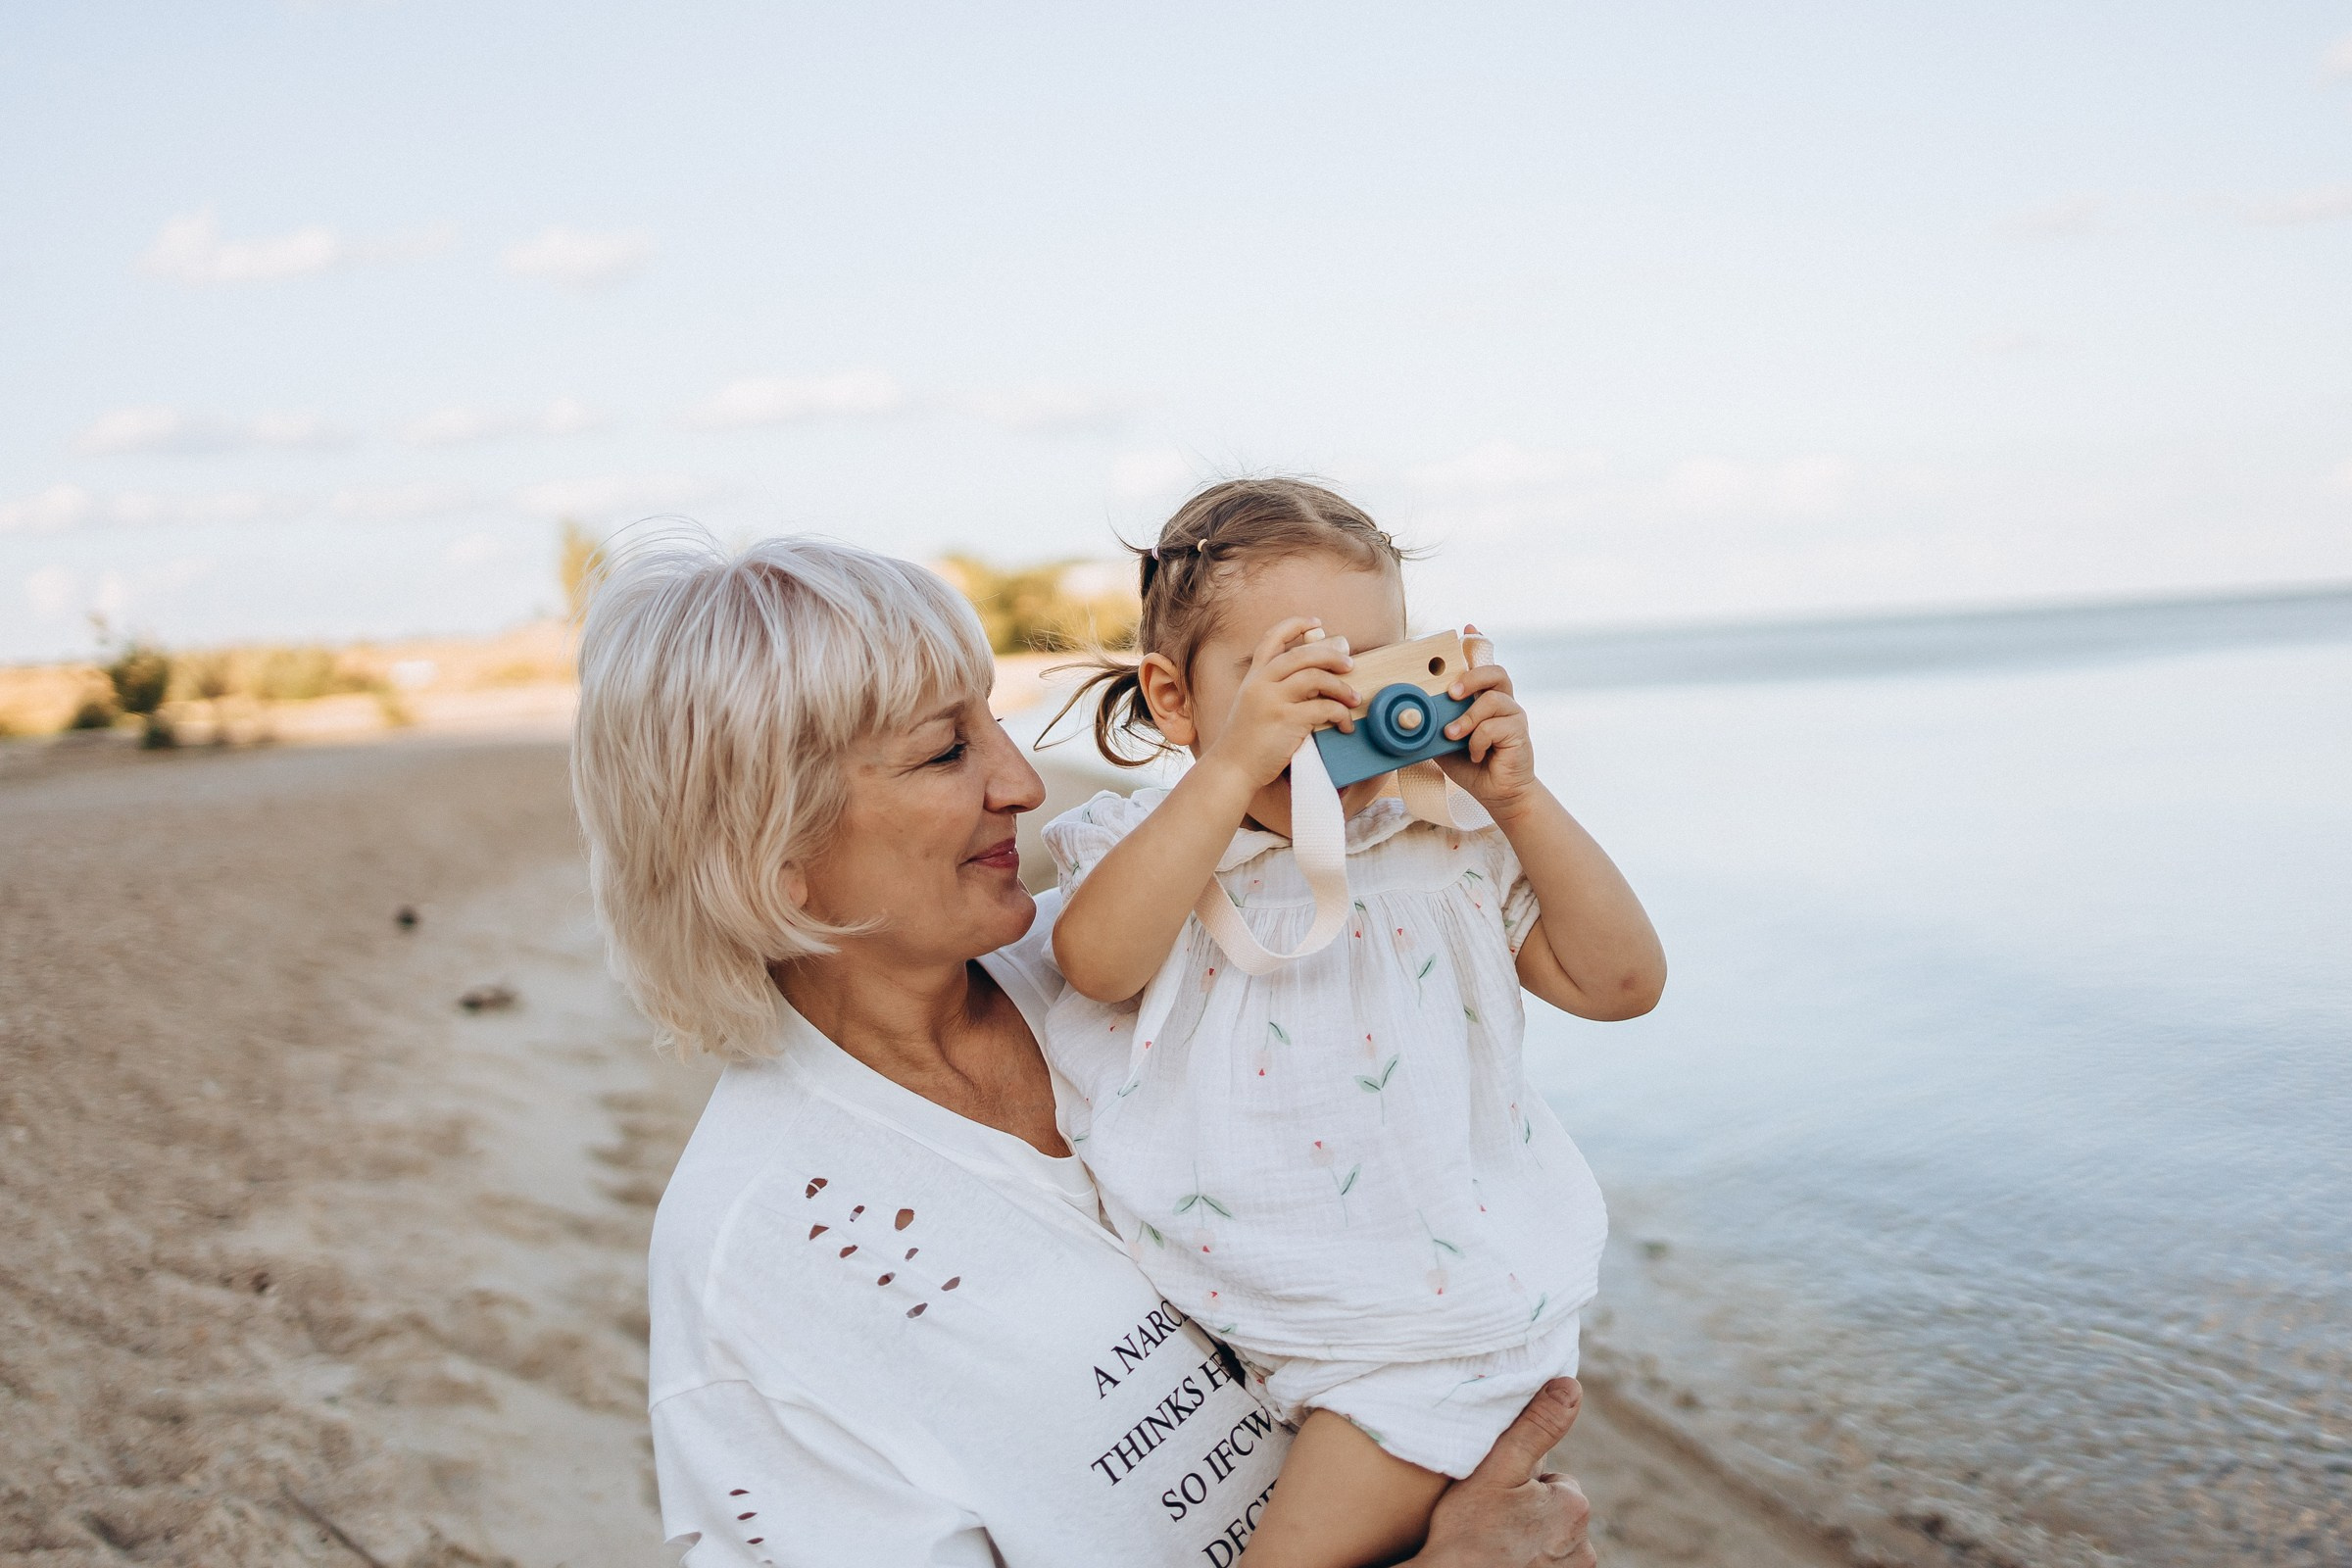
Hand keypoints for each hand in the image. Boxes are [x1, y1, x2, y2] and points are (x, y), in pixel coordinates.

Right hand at [1197, 617, 1360, 790]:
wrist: (1232, 768)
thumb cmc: (1247, 740)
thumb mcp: (1253, 705)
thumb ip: (1275, 687)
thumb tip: (1316, 675)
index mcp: (1254, 677)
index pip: (1272, 638)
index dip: (1295, 625)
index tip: (1317, 623)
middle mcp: (1261, 683)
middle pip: (1303, 654)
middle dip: (1332, 655)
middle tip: (1350, 664)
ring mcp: (1273, 700)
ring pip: (1316, 678)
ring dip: (1341, 687)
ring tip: (1353, 698)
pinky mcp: (1286, 720)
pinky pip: (1323, 708)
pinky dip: (1340, 714)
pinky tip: (1344, 725)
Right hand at [1410, 1379, 1596, 1567]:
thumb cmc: (1466, 1532)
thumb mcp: (1497, 1469)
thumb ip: (1537, 1426)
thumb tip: (1571, 1386)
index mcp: (1573, 1504)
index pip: (1552, 1480)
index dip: (1520, 1486)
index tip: (1495, 1501)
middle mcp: (1585, 1545)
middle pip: (1554, 1511)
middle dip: (1529, 1512)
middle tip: (1492, 1522)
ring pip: (1552, 1539)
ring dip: (1529, 1538)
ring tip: (1495, 1545)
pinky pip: (1549, 1563)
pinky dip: (1531, 1562)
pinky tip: (1504, 1561)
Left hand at [1433, 626, 1538, 819]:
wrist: (1497, 794)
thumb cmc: (1471, 765)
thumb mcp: (1445, 740)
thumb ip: (1435, 723)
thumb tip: (1408, 715)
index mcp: (1484, 698)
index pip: (1485, 664)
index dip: (1478, 643)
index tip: (1467, 628)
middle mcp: (1503, 702)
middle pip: (1495, 672)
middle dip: (1471, 677)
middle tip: (1451, 693)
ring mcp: (1513, 716)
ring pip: (1493, 699)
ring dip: (1467, 718)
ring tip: (1452, 734)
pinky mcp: (1519, 733)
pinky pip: (1495, 727)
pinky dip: (1477, 741)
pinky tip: (1474, 754)